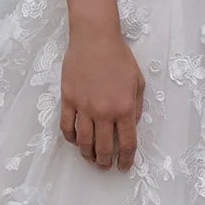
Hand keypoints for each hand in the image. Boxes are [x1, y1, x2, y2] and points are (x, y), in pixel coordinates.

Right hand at [59, 27, 144, 169]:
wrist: (95, 38)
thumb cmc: (119, 57)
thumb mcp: (138, 82)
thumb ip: (136, 107)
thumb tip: (131, 125)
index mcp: (125, 108)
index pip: (127, 143)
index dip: (127, 159)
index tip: (124, 166)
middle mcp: (104, 111)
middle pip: (103, 147)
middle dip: (105, 162)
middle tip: (106, 166)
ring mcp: (84, 106)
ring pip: (83, 141)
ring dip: (87, 155)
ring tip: (91, 159)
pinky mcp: (68, 100)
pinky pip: (66, 126)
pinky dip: (70, 138)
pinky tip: (75, 141)